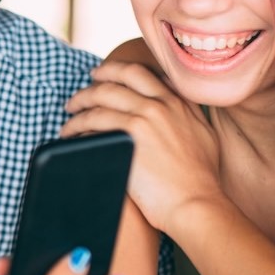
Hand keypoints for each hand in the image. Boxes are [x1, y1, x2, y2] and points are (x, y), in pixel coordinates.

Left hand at [62, 62, 224, 231]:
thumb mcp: (204, 136)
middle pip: (118, 78)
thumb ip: (188, 115)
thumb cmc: (200, 180)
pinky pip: (93, 123)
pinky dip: (78, 128)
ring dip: (79, 107)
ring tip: (69, 118)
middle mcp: (161, 104)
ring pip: (100, 100)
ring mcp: (144, 118)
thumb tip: (176, 107)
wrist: (196, 203)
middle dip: (94, 81)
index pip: (143, 74)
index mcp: (178, 102)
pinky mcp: (128, 136)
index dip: (119, 71)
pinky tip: (71, 136)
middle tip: (80, 94)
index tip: (105, 77)